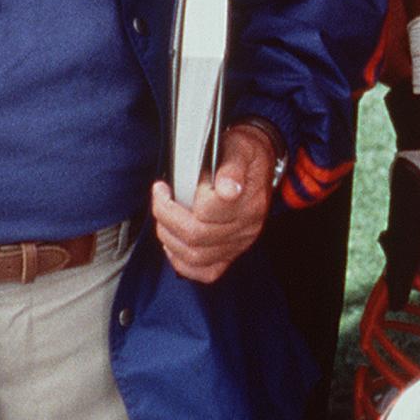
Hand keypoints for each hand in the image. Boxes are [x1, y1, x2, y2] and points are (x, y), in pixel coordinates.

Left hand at [152, 122, 276, 283]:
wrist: (260, 164)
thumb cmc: (245, 155)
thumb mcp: (241, 148)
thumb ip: (233, 166)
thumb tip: (227, 188)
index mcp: (249, 202)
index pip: (207, 212)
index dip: (177, 202)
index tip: (163, 187)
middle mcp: (246, 227)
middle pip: (196, 236)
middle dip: (166, 217)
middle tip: (159, 199)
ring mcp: (239, 243)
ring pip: (196, 256)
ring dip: (170, 238)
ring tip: (163, 218)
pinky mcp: (232, 253)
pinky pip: (207, 272)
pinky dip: (183, 263)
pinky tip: (174, 245)